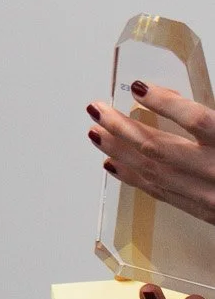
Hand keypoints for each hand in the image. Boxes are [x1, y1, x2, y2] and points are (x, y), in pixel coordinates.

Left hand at [86, 81, 214, 224]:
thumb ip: (212, 120)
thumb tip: (173, 98)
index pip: (197, 120)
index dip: (167, 103)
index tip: (141, 87)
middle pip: (161, 147)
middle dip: (123, 127)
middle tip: (98, 108)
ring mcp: (207, 195)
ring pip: (152, 170)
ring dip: (119, 149)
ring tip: (96, 130)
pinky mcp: (201, 211)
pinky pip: (158, 191)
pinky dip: (131, 176)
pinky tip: (112, 163)